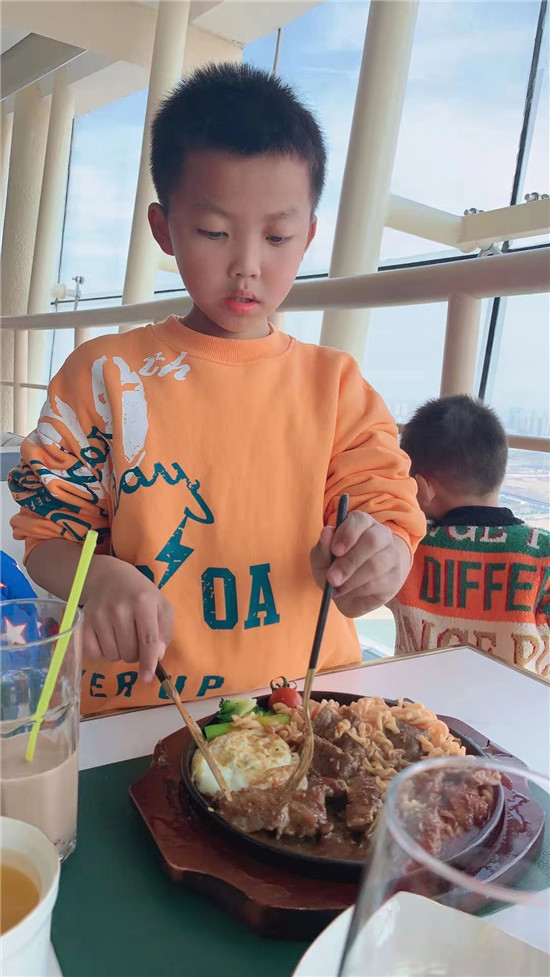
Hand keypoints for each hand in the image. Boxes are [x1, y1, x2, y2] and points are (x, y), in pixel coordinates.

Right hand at [82, 558, 173, 682]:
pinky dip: (104, 653)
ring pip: (113, 656)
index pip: (147, 639)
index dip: (148, 662)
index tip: (147, 679)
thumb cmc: (140, 594)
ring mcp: (99, 615)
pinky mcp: (84, 623)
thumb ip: (164, 631)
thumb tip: (158, 656)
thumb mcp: (161, 605)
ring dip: (121, 653)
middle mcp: (119, 609)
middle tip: (136, 639)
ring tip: (122, 635)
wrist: (109, 577)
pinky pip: (95, 654)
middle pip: (130, 652)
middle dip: (136, 654)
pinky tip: (108, 637)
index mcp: (143, 602)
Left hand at [310, 510, 410, 617]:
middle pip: (372, 541)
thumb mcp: (321, 559)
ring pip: (376, 565)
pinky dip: (359, 591)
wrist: (351, 593)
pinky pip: (379, 583)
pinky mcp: (395, 578)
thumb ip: (323, 547)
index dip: (347, 534)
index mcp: (362, 523)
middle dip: (349, 561)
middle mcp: (381, 535)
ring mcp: (391, 556)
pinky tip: (349, 592)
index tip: (335, 550)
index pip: (359, 520)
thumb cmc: (335, 568)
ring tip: (336, 588)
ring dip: (352, 580)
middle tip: (332, 578)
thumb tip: (327, 532)